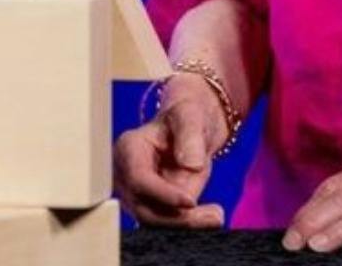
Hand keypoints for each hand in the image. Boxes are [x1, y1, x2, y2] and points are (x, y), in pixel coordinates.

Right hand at [113, 73, 226, 228]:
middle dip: (178, 218)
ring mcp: (135, 195)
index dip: (163, 194)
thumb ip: (190, 136)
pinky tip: (211, 216)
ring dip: (187, 224)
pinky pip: (166, 224)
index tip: (191, 202)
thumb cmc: (185, 117)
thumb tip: (190, 164)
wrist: (189, 128)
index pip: (139, 180)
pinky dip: (188, 224)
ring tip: (216, 215)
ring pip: (155, 222)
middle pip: (144, 209)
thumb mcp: (190, 116)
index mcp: (128, 148)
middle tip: (215, 216)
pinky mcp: (150, 207)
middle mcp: (125, 176)